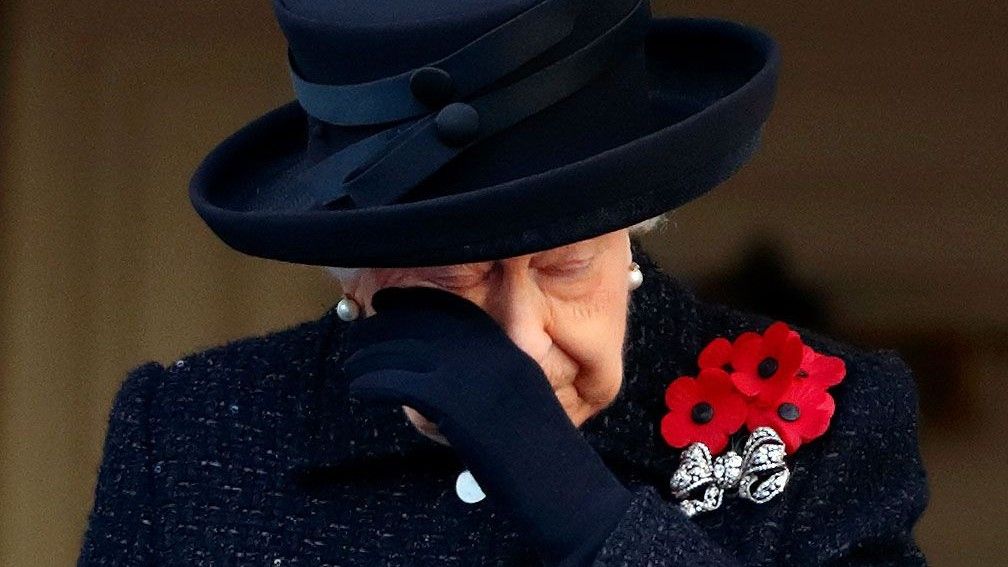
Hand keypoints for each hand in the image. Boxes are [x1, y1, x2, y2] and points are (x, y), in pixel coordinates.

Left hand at [341, 286, 631, 565]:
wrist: (556, 477)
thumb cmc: (537, 448)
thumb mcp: (515, 394)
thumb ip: (484, 373)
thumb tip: (437, 368)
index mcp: (501, 344)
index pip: (448, 309)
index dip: (412, 301)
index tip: (387, 301)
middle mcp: (484, 349)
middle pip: (418, 324)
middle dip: (381, 328)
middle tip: (358, 338)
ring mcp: (467, 372)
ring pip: (400, 350)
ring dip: (368, 358)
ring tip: (352, 370)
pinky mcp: (451, 400)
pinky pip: (396, 381)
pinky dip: (371, 384)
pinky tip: (361, 391)